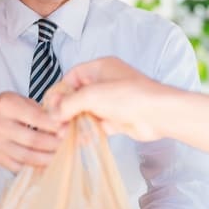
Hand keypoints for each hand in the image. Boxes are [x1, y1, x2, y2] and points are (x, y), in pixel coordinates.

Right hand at [0, 92, 60, 170]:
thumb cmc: (4, 108)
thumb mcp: (19, 99)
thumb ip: (39, 109)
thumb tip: (62, 122)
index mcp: (6, 106)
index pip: (36, 118)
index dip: (54, 125)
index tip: (67, 128)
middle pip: (33, 140)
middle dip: (54, 144)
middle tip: (68, 144)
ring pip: (27, 156)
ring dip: (47, 158)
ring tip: (61, 156)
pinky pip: (19, 166)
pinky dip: (35, 166)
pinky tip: (47, 163)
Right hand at [45, 57, 169, 141]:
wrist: (157, 114)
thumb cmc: (128, 96)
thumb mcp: (91, 95)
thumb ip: (69, 103)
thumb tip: (54, 113)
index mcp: (100, 67)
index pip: (72, 76)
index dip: (60, 91)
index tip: (50, 106)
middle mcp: (106, 82)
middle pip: (78, 95)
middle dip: (66, 110)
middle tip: (56, 124)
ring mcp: (113, 101)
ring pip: (87, 111)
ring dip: (75, 123)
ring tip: (64, 135)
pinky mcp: (118, 118)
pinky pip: (98, 125)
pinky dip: (89, 132)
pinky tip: (79, 140)